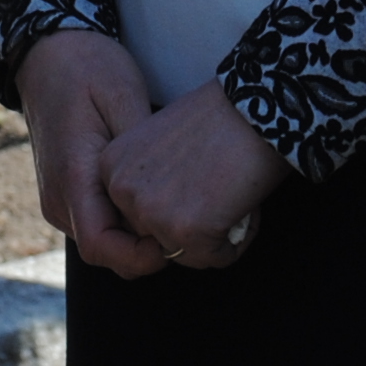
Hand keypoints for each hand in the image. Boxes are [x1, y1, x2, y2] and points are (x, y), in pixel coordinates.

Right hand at [16, 31, 166, 274]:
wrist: (49, 51)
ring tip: (176, 207)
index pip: (102, 247)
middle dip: (147, 250)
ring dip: (137, 236)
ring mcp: (58, 198)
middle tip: (190, 222)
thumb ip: (141, 150)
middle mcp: (59, 198)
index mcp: (73, 176)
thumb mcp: (124, 95)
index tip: (179, 237)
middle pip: (106, 252)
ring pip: (103, 241)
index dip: (142, 257)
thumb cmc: (89, 67)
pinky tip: (153, 196)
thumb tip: (166, 196)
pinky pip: (98, 223)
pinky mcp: (65, 193)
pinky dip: (125, 221)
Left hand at [100, 79, 286, 270]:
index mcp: (110, 166)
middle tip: (219, 192)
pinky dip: (236, 243)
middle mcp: (122, 191)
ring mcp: (151, 213)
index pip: (136, 214)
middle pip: (157, 237)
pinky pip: (214, 259)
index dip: (173, 205)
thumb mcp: (158, 142)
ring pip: (186, 253)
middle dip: (193, 225)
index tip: (195, 181)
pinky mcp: (184, 232)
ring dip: (215, 236)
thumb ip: (147, 178)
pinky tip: (247, 209)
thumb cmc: (218, 118)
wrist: (255, 105)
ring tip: (234, 198)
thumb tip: (159, 215)